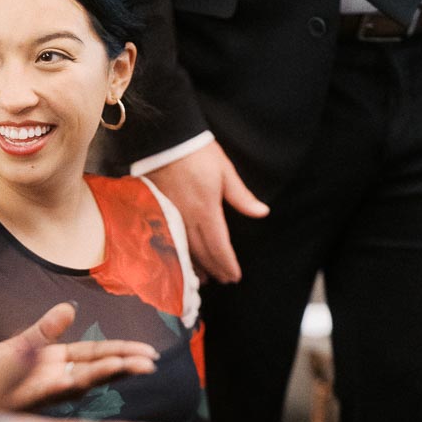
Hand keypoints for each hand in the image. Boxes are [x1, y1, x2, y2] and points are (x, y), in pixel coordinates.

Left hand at [0, 302, 157, 409]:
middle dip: (122, 365)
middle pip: (95, 370)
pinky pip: (44, 392)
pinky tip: (75, 380)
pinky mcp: (20, 398)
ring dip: (100, 374)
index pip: (97, 355)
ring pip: (77, 382)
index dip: (122, 353)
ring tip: (124, 367)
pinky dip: (61, 386)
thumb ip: (44, 330)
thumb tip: (69, 308)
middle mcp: (54, 379)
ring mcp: (39, 390)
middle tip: (149, 363)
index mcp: (57, 363)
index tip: (148, 353)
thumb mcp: (18, 346)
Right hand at [148, 141, 268, 283]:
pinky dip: (180, 256)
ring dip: (197, 267)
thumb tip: (262, 213)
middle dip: (215, 269)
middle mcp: (188, 219)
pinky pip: (171, 242)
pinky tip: (185, 262)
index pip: (219, 246)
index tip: (235, 276)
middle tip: (225, 280)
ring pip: (186, 251)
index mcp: (206, 210)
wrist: (164, 140)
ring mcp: (171, 218)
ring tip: (206, 279)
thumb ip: (242, 197)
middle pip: (203, 253)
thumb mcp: (225, 172)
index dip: (227, 263)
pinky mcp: (159, 214)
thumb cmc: (198, 153)